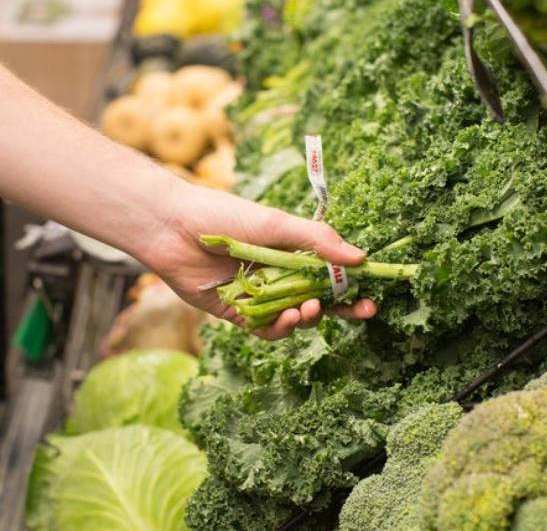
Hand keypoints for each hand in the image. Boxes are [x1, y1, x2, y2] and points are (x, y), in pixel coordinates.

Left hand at [139, 184, 376, 339]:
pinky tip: (287, 319)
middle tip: (362, 312)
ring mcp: (259, 296)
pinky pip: (265, 330)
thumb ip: (317, 241)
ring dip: (309, 316)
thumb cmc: (224, 215)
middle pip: (320, 298)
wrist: (172, 228)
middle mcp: (279, 275)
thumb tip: (360, 258)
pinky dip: (279, 329)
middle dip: (342, 308)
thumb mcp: (276, 224)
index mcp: (292, 251)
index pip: (331, 272)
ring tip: (310, 308)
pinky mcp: (237, 313)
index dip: (353, 285)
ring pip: (295, 317)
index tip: (374, 294)